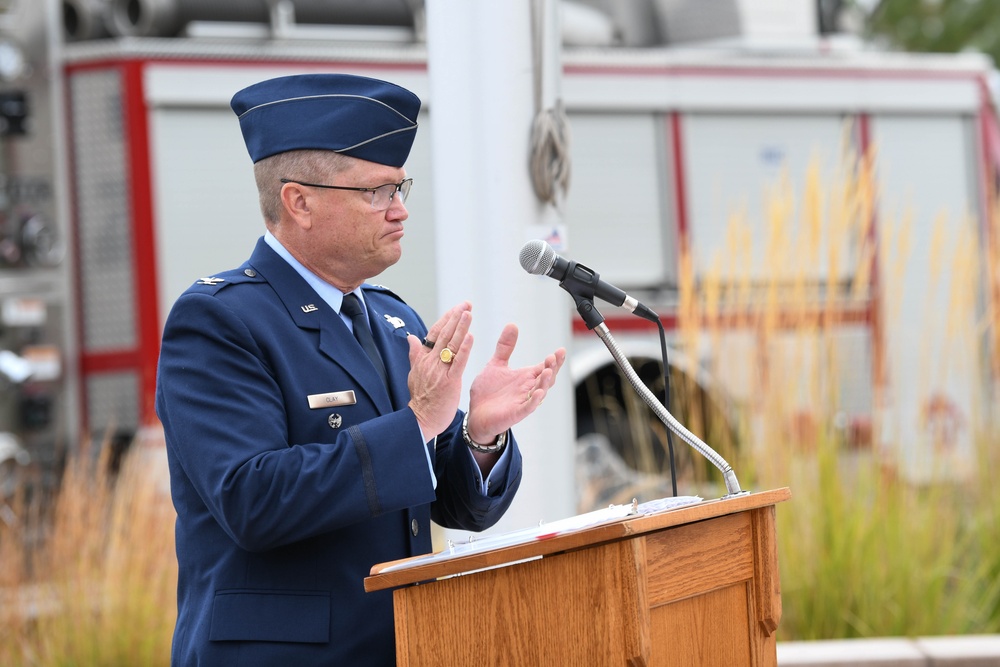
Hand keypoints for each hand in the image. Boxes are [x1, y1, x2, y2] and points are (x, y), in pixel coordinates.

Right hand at [406, 301, 473, 438]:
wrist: (420, 420)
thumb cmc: (420, 399)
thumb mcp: (414, 374)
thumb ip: (415, 354)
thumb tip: (411, 337)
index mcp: (424, 359)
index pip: (435, 333)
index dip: (446, 319)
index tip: (457, 308)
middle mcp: (431, 362)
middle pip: (444, 335)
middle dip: (456, 317)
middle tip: (466, 304)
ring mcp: (440, 371)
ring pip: (451, 345)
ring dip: (461, 327)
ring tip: (468, 313)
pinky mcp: (449, 382)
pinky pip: (458, 362)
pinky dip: (464, 348)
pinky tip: (470, 336)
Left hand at [465, 324, 565, 445]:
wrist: (475, 414)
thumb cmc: (487, 392)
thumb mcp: (496, 364)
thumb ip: (505, 347)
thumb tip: (512, 324)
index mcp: (525, 377)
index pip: (544, 367)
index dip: (554, 360)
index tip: (561, 350)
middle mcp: (528, 389)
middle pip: (547, 378)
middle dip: (552, 368)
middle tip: (553, 357)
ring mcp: (523, 401)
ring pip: (540, 392)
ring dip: (545, 382)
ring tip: (547, 370)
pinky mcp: (515, 413)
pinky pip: (528, 407)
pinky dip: (534, 401)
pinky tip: (538, 393)